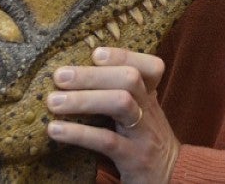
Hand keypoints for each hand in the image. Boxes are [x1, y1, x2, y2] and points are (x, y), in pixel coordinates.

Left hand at [46, 47, 179, 183]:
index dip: (124, 55)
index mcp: (149, 97)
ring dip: (84, 99)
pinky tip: (55, 131)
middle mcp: (149, 110)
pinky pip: (106, 140)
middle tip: (59, 76)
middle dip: (92, 75)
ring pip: (120, 103)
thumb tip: (77, 75)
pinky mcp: (133, 158)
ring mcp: (143, 134)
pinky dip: (79, 133)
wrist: (172, 178)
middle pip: (129, 79)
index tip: (95, 53)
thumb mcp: (141, 114)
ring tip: (53, 102)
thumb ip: (120, 94)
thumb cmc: (145, 142)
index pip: (150, 66)